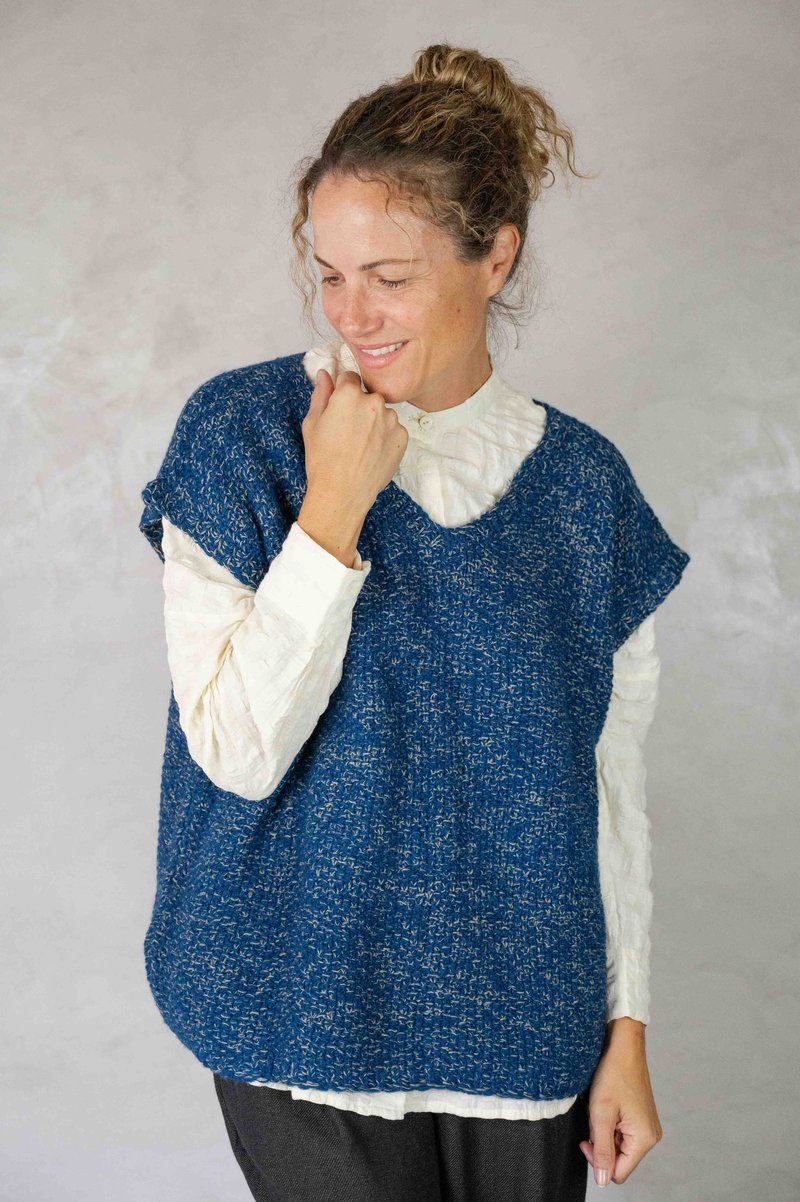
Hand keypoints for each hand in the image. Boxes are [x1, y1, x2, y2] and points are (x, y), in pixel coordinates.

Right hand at [302, 368, 408, 516]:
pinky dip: (385, 437)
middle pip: (368, 396)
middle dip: (360, 407)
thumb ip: (321, 394)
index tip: (340, 407)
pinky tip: (372, 453)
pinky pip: (393, 429)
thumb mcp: (312, 424)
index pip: (350, 377)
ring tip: (361, 446)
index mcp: (349, 394)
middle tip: (348, 432)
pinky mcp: (402, 436)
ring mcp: (391, 420)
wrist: (343, 493)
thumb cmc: (322, 459)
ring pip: (382, 413)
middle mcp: (374, 402)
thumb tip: (325, 374)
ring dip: (374, 422)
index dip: (343, 391)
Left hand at [579, 1021, 662, 1186]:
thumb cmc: (614, 1074)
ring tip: (601, 1109)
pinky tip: (607, 1106)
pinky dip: (609, 1123)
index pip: (618, 1172)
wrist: (624, 1046)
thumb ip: (601, 1150)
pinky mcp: (641, 1118)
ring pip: (618, 1145)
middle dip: (601, 1143)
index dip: (598, 1161)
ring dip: (604, 1132)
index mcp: (644, 1139)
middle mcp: (650, 1136)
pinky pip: (621, 1132)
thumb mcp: (601, 1114)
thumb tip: (603, 1181)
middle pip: (619, 1160)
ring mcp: (647, 1126)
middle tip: (594, 1119)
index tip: (586, 1139)